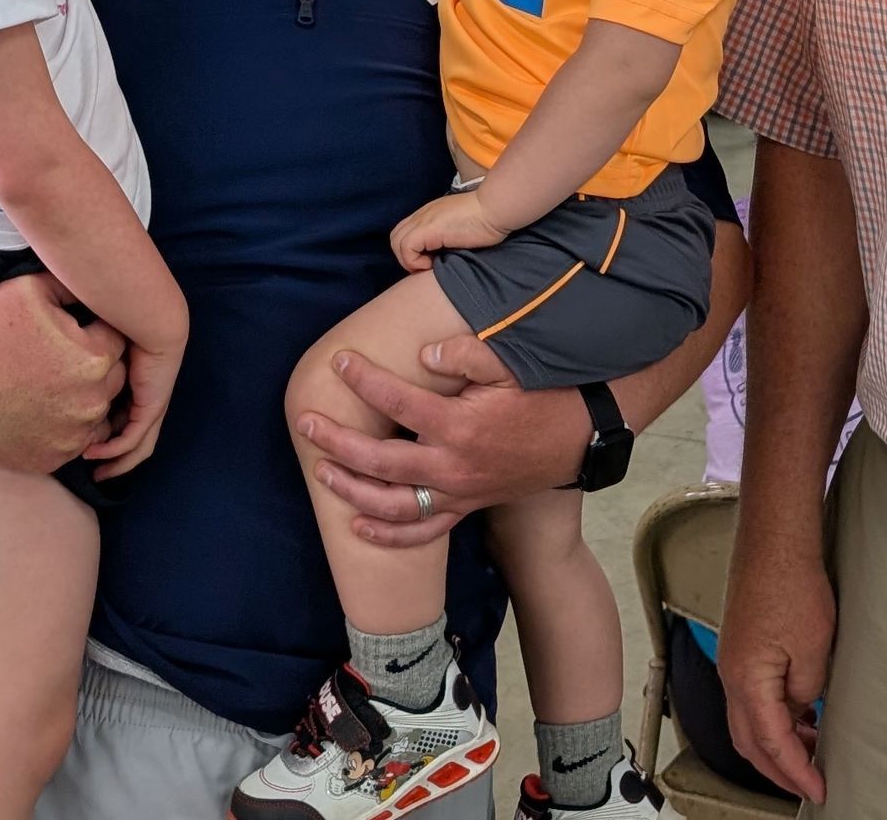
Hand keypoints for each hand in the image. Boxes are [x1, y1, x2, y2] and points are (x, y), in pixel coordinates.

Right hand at [0, 271, 126, 474]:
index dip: (96, 331)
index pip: (120, 340)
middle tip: (61, 354)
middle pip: (114, 378)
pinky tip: (40, 407)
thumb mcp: (32, 287)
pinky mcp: (48, 460)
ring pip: (98, 412)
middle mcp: (90, 402)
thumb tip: (99, 282)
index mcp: (93, 359)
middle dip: (96, 364)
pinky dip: (65, 427)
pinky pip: (74, 441)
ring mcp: (69, 436)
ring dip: (86, 398)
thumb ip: (75, 285)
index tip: (72, 329)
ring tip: (53, 381)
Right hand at [85, 333, 183, 477]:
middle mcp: (149, 405)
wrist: (153, 322)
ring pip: (137, 448)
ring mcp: (153, 409)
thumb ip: (90, 368)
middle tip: (94, 475)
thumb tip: (65, 375)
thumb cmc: (126, 330)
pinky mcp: (151, 409)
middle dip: (114, 462)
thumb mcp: (103, 355)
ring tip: (95, 474)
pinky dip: (112, 451)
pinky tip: (92, 453)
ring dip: (115, 464)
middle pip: (136, 444)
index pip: (124, 425)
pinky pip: (131, 439)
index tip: (84, 447)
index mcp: (140, 393)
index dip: (107, 440)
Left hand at [295, 333, 582, 545]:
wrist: (580, 436)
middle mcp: (452, 466)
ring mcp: (458, 492)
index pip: (397, 402)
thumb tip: (422, 352)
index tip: (340, 361)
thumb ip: (465, 354)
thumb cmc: (542, 395)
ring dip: (351, 490)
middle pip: (380, 461)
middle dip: (337, 442)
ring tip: (321, 470)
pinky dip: (388, 533)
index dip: (364, 380)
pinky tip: (359, 524)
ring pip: (392, 504)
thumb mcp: (510, 365)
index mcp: (458, 426)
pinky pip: (423, 531)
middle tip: (306, 423)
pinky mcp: (467, 506)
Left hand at [390, 191, 508, 270]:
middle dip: (406, 257)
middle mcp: (423, 214)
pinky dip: (415, 262)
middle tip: (426, 266)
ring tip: (430, 266)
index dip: (412, 250)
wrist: (495, 208)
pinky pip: (406, 249)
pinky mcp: (428, 229)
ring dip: (410, 261)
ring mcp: (424, 220)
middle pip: (396, 237)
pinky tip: (433, 264)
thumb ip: (449, 233)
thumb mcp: (462, 225)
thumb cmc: (488, 219)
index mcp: (431, 213)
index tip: (431, 260)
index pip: (406, 231)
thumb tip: (445, 251)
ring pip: (397, 243)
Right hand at [720, 546, 836, 804]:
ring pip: (747, 719)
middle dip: (778, 768)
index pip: (771, 744)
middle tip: (810, 782)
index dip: (796, 772)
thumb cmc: (793, 585)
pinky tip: (802, 712)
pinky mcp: (741, 644)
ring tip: (813, 749)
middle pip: (748, 741)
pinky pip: (752, 695)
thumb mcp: (814, 649)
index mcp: (747, 681)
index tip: (819, 790)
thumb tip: (802, 708)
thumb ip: (807, 692)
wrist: (774, 538)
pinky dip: (773, 715)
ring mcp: (733, 658)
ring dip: (776, 741)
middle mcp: (731, 674)